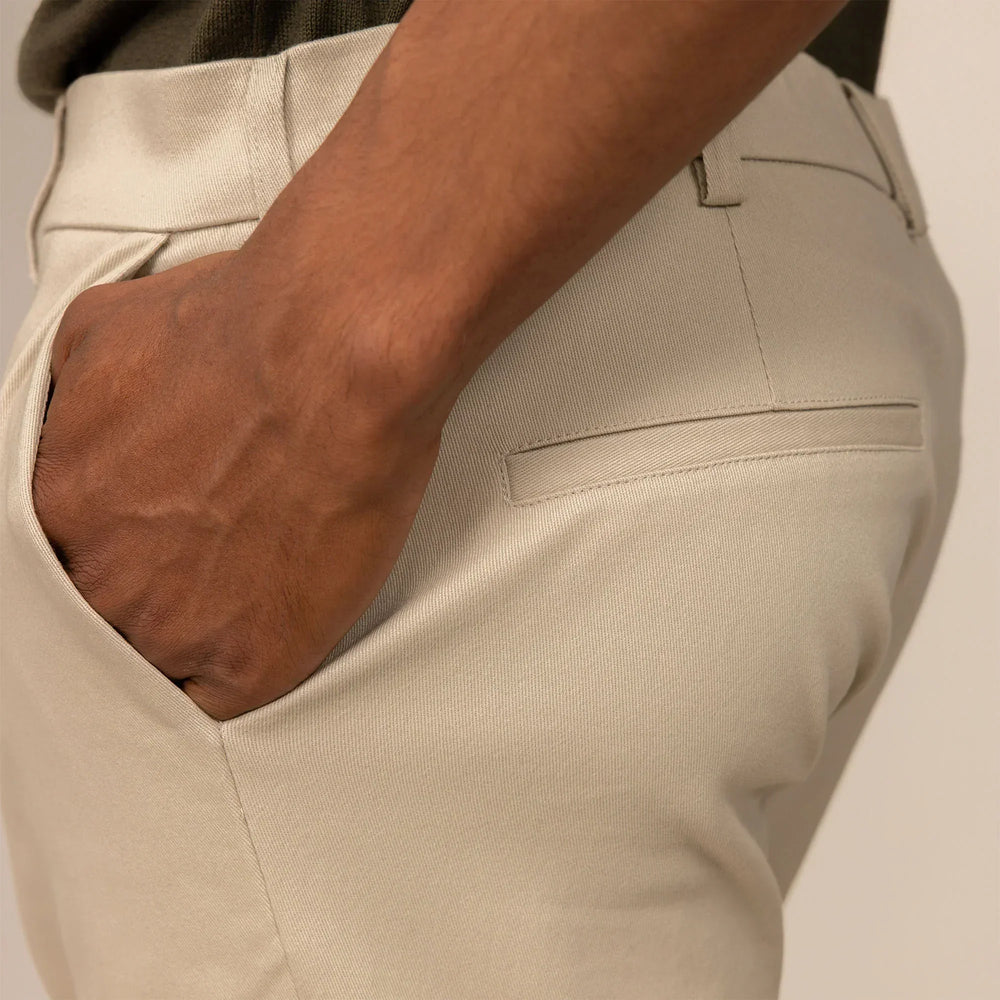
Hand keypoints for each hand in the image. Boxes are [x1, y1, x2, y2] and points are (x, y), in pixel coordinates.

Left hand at [31, 247, 445, 719]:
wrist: (334, 354)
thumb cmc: (250, 330)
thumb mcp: (105, 328)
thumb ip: (70, 397)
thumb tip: (72, 414)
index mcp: (60, 500)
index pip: (60, 559)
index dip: (110, 551)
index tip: (148, 542)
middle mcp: (101, 575)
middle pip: (107, 615)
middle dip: (151, 590)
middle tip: (209, 558)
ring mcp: (173, 626)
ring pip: (162, 662)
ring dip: (198, 632)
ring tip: (254, 582)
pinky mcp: (252, 661)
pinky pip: (223, 700)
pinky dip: (245, 669)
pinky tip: (275, 623)